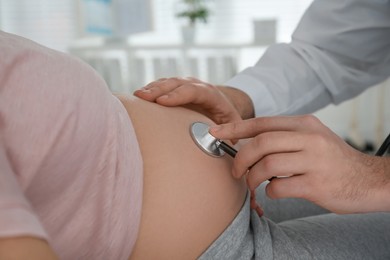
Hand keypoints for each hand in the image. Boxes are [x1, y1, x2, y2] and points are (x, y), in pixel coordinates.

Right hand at [134, 77, 252, 123]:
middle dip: (159, 90)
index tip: (163, 102)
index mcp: (210, 94)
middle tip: (143, 97)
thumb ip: (231, 131)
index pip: (193, 91)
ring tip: (137, 95)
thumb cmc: (225, 116)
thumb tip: (229, 142)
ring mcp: (184, 85)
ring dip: (151, 88)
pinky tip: (138, 96)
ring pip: (166, 83)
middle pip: (176, 84)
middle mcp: (196, 85)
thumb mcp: (233, 122)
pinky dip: (150, 90)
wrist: (220, 103)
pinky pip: (161, 85)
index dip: (178, 95)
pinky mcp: (174, 88)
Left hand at [210, 115, 389, 213]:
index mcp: (305, 124)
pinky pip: (279, 187)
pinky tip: (275, 192)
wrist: (368, 180)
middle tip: (235, 171)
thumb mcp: (312, 138)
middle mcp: (310, 138)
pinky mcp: (317, 184)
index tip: (216, 132)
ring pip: (267, 165)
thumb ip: (284, 137)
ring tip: (253, 184)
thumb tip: (247, 144)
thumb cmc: (333, 160)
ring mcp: (314, 161)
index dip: (235, 128)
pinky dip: (270, 191)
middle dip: (240, 158)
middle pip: (261, 143)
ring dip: (252, 178)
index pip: (262, 122)